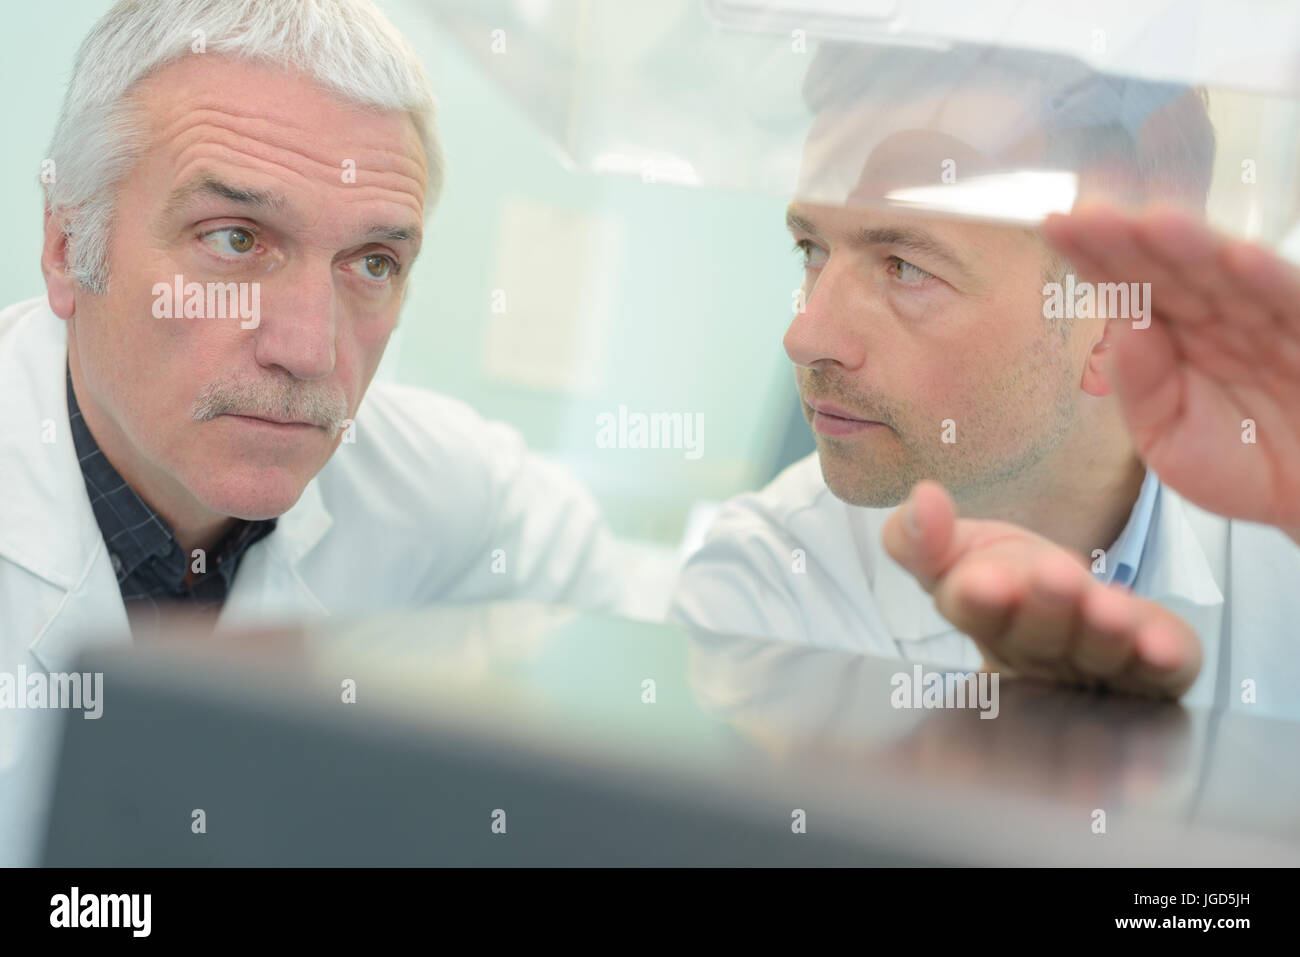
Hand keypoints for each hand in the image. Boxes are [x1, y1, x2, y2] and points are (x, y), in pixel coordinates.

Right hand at [882, 481, 1201, 698]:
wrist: (1072, 603)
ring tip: (1109, 610)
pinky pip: (1161, 673)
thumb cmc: (1009, 577)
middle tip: (1055, 578)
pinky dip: (1163, 658)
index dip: (978, 599)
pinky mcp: (1154, 671)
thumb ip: (920, 535)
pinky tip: (1163, 646)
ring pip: (1097, 655)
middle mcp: (1035, 654)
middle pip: (1037, 638)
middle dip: (1045, 609)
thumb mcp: (957, 548)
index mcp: (982, 617)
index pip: (971, 610)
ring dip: (1102, 633)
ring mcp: (1094, 669)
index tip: (981, 580)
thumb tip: (923, 498)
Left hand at [1042, 203, 1299, 544]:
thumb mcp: (1169, 439)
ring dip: (1193, 248)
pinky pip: (1291, 301)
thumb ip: (1140, 385)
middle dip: (1131, 242)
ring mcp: (1268, 320)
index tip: (1057, 226)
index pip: (1129, 288)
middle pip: (1170, 271)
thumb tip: (1119, 322)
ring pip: (1225, 276)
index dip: (1095, 257)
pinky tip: (1238, 257)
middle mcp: (1217, 316)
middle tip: (1090, 215)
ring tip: (1154, 224)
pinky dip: (1267, 280)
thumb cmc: (1239, 466)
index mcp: (1172, 335)